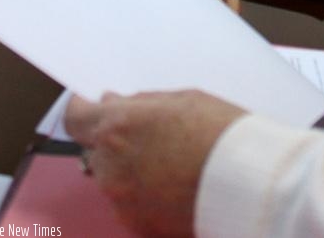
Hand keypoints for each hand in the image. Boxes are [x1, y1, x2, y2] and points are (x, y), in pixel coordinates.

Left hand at [65, 89, 244, 236]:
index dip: (83, 110)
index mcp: (119, 125)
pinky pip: (130, 204)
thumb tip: (113, 104)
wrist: (247, 183)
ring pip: (113, 178)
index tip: (91, 106)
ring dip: (130, 168)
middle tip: (151, 135)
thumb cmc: (220, 133)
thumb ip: (141, 104)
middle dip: (116, 140)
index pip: (76, 118)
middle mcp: (111, 165)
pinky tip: (175, 185)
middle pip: (96, 149)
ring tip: (170, 161)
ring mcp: (122, 200)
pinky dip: (144, 194)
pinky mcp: (138, 226)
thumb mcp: (183, 99)